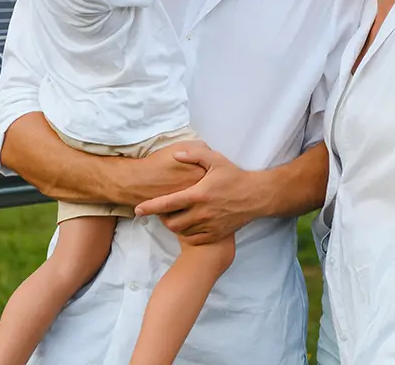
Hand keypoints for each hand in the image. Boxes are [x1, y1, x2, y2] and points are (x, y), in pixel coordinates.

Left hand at [134, 141, 265, 245]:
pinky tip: (189, 224)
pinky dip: (187, 233)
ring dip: (175, 225)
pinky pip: (194, 238)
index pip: (168, 203)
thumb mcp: (216, 160)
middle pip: (171, 222)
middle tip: (163, 211)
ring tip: (176, 216)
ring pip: (182, 231)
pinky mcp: (216, 234)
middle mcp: (202, 212)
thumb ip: (195, 155)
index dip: (150, 207)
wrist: (256, 196)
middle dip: (162, 218)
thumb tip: (176, 154)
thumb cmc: (235, 176)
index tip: (137, 209)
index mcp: (199, 194)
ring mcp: (209, 225)